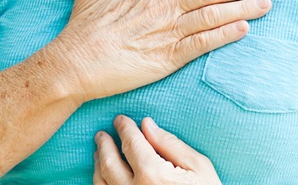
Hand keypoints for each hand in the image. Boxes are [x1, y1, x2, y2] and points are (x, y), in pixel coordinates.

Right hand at [50, 0, 272, 101]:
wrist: (76, 63)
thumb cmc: (83, 27)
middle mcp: (163, 5)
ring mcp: (168, 31)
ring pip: (213, 14)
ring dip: (243, 7)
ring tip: (266, 3)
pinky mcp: (169, 57)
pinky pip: (204, 43)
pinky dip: (226, 35)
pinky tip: (244, 29)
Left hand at [94, 115, 220, 184]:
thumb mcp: (198, 167)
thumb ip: (170, 144)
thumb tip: (147, 125)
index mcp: (153, 174)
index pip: (131, 143)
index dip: (124, 128)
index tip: (120, 120)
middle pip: (109, 162)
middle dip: (104, 144)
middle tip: (102, 134)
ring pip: (101, 182)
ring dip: (98, 164)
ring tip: (99, 154)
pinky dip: (100, 183)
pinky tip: (104, 176)